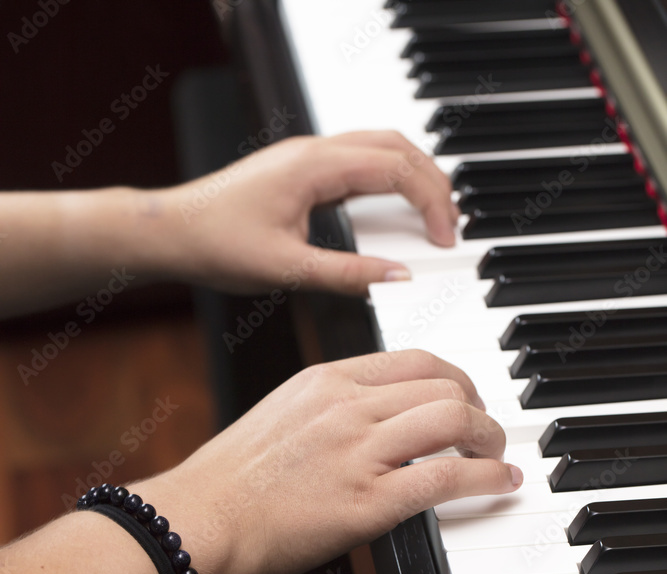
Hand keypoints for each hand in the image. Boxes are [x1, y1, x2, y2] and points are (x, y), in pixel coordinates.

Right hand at [142, 350, 520, 573]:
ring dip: (490, 438)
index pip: (414, 361)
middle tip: (488, 431)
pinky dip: (487, 476)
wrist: (198, 522)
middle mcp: (347, 406)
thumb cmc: (227, 483)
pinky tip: (501, 483)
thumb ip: (328, 411)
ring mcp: (359, 452)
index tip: (466, 399)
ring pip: (454, 420)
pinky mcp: (368, 502)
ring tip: (498, 456)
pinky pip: (447, 477)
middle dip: (479, 407)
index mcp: (325, 380)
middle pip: (444, 385)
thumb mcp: (279, 419)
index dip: (455, 379)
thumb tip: (369, 424)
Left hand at [156, 131, 458, 296]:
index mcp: (316, 166)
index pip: (397, 168)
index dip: (432, 202)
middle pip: (398, 146)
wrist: (171, 232)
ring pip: (381, 147)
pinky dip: (388, 181)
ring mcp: (308, 156)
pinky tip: (392, 212)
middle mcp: (315, 150)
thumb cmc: (216, 244)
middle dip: (434, 182)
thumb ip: (348, 274)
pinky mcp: (302, 170)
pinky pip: (359, 162)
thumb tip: (399, 277)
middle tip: (449, 227)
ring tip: (431, 218)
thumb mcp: (287, 270)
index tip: (444, 240)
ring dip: (413, 177)